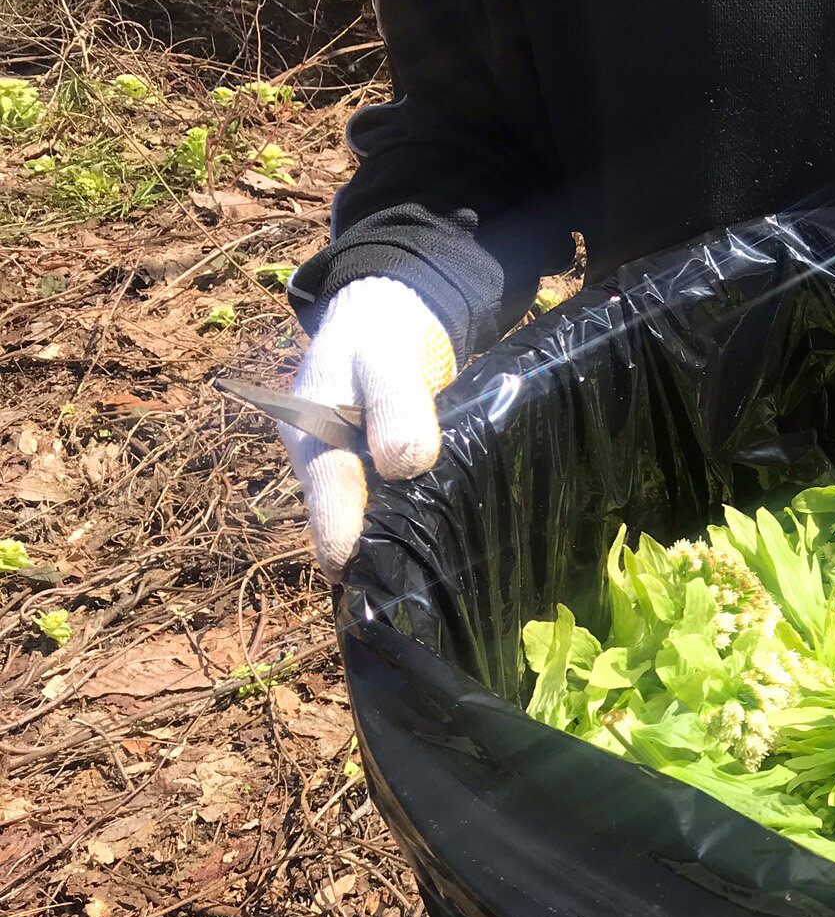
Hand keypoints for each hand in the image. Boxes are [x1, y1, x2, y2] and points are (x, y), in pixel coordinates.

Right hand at [282, 277, 457, 575]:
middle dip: (373, 557)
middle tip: (415, 596)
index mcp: (311, 442)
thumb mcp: (387, 360)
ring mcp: (347, 475)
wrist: (385, 320)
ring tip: (433, 580)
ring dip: (394, 545)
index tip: (373, 581)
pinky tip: (441, 547)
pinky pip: (387, 510)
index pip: (329, 504)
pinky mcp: (373, 478)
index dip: (348, 545)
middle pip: (344, 525)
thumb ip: (395, 405)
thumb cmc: (380, 338)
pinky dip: (409, 525)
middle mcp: (322, 467)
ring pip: (366, 522)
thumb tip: (405, 466)